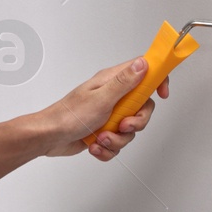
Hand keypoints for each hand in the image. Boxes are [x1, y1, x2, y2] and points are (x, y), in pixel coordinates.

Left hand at [37, 56, 168, 160]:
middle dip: (136, 122)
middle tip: (122, 125)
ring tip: (101, 138)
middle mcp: (113, 96)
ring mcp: (109, 114)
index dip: (157, 79)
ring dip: (118, 139)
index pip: (143, 71)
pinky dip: (108, 148)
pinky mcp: (104, 131)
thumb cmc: (68, 115)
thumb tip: (144, 64)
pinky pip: (118, 142)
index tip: (162, 94)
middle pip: (143, 107)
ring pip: (130, 129)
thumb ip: (125, 82)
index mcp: (112, 82)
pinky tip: (95, 145)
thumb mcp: (101, 98)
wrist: (49, 137)